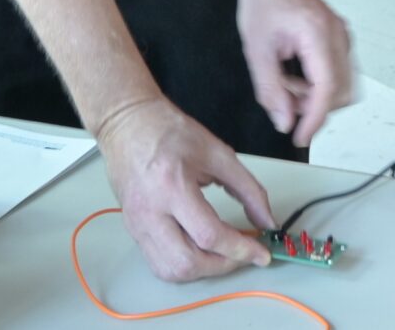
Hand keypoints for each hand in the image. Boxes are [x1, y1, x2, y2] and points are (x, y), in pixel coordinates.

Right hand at [95, 96, 273, 282]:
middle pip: (187, 262)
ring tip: (224, 254)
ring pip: (170, 270)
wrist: (128, 125)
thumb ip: (248, 189)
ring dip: (203, 270)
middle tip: (244, 254)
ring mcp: (137, 225)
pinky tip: (202, 251)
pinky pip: (159, 263)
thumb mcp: (218, 153)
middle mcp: (150, 212)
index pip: (209, 234)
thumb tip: (266, 220)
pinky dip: (185, 266)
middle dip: (223, 265)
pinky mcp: (133, 230)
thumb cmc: (169, 132)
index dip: (240, 249)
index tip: (261, 253)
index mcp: (172, 186)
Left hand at [238, 0, 351, 146]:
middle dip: (314, 107)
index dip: (315, 118)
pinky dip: (318, 84)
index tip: (302, 137)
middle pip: (340, 91)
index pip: (327, 88)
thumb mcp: (257, 49)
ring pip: (342, 85)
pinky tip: (295, 76)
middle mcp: (337, 35)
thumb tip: (285, 121)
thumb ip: (270, 89)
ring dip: (315, 96)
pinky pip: (337, 73)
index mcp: (317, 34)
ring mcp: (342, 36)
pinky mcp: (339, 39)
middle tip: (286, 105)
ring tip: (286, 85)